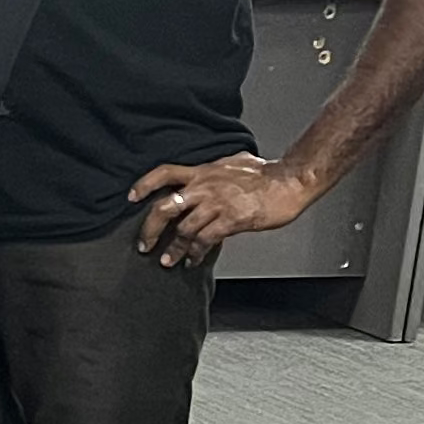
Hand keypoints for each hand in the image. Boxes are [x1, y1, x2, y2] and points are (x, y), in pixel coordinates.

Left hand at [130, 153, 309, 264]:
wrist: (291, 181)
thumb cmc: (267, 173)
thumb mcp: (235, 162)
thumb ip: (218, 168)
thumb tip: (214, 168)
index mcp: (203, 172)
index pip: (164, 173)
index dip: (144, 185)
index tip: (131, 197)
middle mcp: (204, 187)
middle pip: (164, 207)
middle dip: (150, 229)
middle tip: (144, 244)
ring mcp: (217, 203)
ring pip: (183, 229)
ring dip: (173, 248)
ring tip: (167, 261)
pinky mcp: (231, 220)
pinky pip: (205, 240)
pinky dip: (196, 253)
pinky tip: (193, 260)